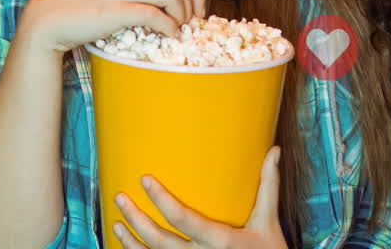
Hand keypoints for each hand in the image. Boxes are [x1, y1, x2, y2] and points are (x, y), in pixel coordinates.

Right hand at [19, 0, 206, 54]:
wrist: (48, 17)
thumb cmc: (79, 2)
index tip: (194, 9)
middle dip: (194, 3)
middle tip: (191, 23)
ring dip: (183, 15)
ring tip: (178, 29)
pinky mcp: (114, 9)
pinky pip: (155, 14)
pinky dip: (169, 27)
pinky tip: (167, 34)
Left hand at [113, 146, 286, 248]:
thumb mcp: (269, 223)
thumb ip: (267, 186)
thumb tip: (274, 150)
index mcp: (220, 240)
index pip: (182, 219)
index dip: (160, 199)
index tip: (145, 179)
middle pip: (159, 241)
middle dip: (136, 218)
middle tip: (119, 197)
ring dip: (131, 243)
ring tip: (117, 223)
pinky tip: (129, 247)